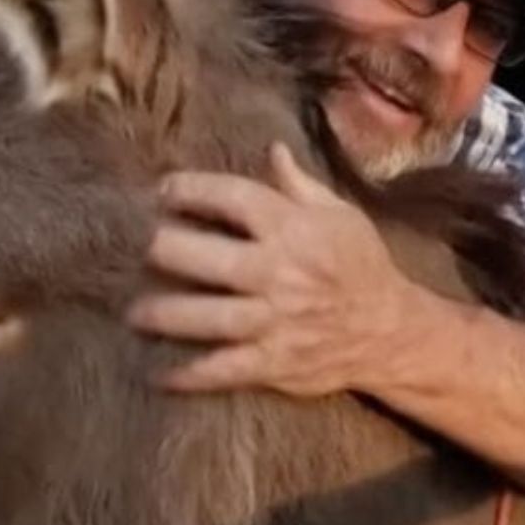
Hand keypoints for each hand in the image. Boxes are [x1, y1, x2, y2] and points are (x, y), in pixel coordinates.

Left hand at [128, 142, 422, 396]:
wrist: (390, 330)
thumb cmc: (361, 264)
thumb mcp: (340, 215)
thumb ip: (299, 185)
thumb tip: (271, 149)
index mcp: (295, 229)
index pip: (234, 199)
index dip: (192, 190)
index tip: (163, 190)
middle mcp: (281, 272)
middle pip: (210, 258)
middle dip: (167, 249)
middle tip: (137, 247)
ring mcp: (277, 320)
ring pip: (211, 317)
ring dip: (166, 314)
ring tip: (134, 312)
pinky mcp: (276, 361)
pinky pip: (226, 370)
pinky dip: (191, 375)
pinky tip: (159, 374)